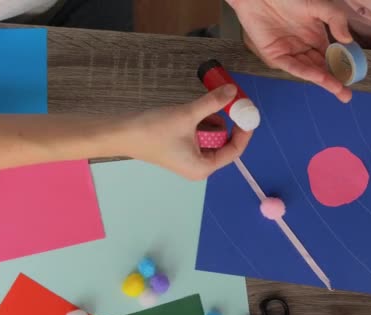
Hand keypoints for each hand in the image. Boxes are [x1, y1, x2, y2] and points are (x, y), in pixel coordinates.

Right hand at [122, 85, 251, 180]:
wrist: (122, 133)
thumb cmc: (154, 130)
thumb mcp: (188, 115)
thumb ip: (213, 103)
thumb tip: (232, 91)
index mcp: (203, 167)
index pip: (235, 150)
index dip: (244, 130)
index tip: (248, 111)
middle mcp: (199, 167)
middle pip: (224, 142)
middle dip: (225, 122)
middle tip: (227, 101)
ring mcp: (189, 158)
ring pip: (211, 136)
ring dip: (209, 120)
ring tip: (196, 110)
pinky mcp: (181, 149)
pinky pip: (199, 135)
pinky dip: (199, 122)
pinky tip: (187, 114)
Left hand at [228, 0, 353, 101]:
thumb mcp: (319, 6)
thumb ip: (336, 20)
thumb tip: (348, 40)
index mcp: (315, 38)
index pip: (330, 57)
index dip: (340, 68)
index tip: (352, 78)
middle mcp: (303, 48)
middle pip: (321, 68)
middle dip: (334, 82)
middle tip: (346, 95)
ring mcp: (290, 53)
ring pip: (309, 70)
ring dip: (323, 80)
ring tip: (337, 89)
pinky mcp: (275, 56)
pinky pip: (293, 66)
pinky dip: (306, 72)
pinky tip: (319, 78)